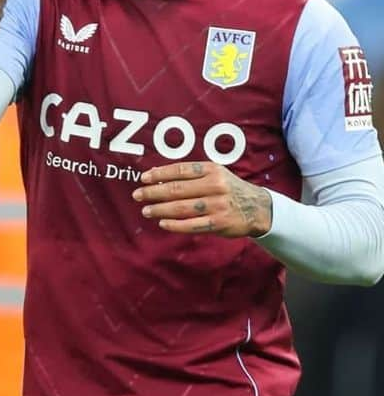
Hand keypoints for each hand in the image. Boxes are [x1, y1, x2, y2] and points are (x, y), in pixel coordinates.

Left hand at [131, 161, 272, 236]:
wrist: (258, 208)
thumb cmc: (227, 188)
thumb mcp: (214, 173)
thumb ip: (189, 174)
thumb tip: (156, 174)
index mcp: (212, 170)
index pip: (180, 170)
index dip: (159, 174)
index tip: (143, 178)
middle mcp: (215, 186)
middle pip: (177, 189)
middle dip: (153, 193)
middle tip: (137, 195)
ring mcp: (218, 206)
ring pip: (182, 208)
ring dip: (160, 209)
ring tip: (146, 210)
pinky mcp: (219, 223)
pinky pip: (192, 225)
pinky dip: (175, 225)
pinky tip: (162, 223)